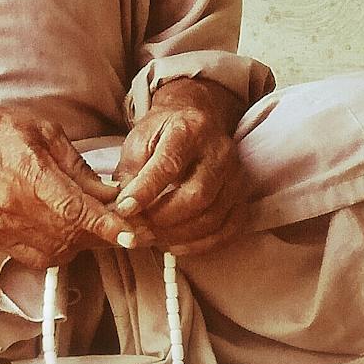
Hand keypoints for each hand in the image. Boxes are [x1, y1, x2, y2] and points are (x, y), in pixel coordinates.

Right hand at [0, 101, 131, 268]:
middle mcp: (15, 206)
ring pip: (58, 250)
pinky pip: (37, 257)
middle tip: (122, 223)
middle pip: (71, 234)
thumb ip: (77, 167)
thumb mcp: (42, 131)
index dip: (107, 225)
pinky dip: (59, 250)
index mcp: (28, 173)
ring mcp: (3, 227)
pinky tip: (66, 233)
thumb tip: (109, 193)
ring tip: (92, 225)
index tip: (132, 234)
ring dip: (82, 242)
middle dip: (102, 232)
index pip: (75, 209)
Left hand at [112, 80, 246, 252]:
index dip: (145, 191)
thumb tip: (121, 211)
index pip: (168, 165)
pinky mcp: (242, 194)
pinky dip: (202, 244)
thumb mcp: (139, 141)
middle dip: (163, 219)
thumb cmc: (163, 132)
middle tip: (138, 229)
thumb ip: (130, 174)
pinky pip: (229, 228)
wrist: (197, 119)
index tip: (124, 209)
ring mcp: (235, 174)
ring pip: (213, 216)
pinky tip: (176, 245)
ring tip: (151, 238)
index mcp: (189, 130)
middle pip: (197, 195)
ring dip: (178, 235)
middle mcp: (219, 151)